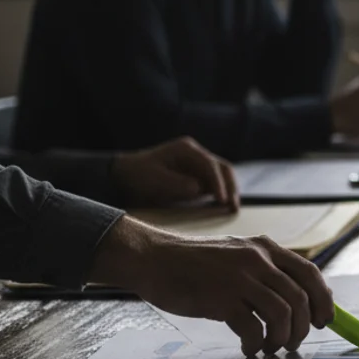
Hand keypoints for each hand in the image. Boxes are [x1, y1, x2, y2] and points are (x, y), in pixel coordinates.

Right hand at [91, 218, 335, 356]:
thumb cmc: (195, 264)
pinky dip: (255, 344)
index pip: (310, 273)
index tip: (324, 321)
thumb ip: (266, 272)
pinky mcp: (221, 298)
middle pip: (300, 298)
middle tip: (293, 343)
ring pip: (282, 314)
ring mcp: (240, 277)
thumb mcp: (238, 256)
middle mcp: (258, 259)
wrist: (153, 259)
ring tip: (269, 348)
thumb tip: (298, 303)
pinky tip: (248, 348)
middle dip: (303, 327)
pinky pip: (252, 328)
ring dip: (281, 338)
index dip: (323, 300)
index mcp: (266, 247)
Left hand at [112, 137, 238, 209]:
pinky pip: (213, 184)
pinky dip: (220, 194)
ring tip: (232, 209)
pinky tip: (222, 206)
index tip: (222, 200)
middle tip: (234, 206)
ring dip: (228, 191)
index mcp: (186, 149)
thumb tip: (200, 189)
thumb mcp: (156, 180)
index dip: (218, 183)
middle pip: (222, 168)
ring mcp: (197, 165)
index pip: (210, 164)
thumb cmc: (138, 175)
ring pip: (221, 176)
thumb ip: (179, 184)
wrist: (125, 176)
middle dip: (230, 186)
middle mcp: (195, 154)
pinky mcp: (196, 176)